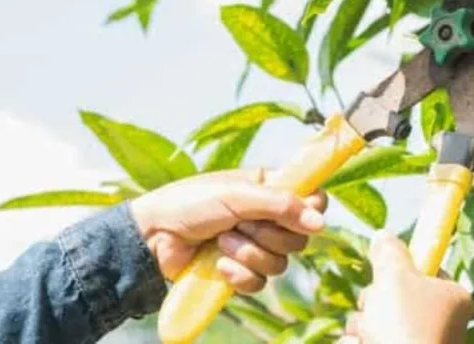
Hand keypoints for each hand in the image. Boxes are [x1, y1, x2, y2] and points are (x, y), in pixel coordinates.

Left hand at [129, 168, 326, 293]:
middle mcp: (267, 219)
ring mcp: (255, 247)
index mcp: (269, 190)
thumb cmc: (190, 204)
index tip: (297, 214)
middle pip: (299, 237)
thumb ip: (281, 206)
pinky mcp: (240, 273)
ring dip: (249, 253)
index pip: (313, 200)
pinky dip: (239, 275)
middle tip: (240, 224)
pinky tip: (219, 265)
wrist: (152, 238)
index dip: (310, 210)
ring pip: (280, 263)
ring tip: (222, 242)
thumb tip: (321, 223)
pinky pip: (259, 282)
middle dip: (268, 235)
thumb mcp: (237, 195)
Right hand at [342, 232, 472, 343]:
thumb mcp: (395, 277)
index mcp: (450, 296)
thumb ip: (388, 253)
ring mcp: (416, 343)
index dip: (398, 269)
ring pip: (373, 321)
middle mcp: (437, 322)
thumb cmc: (407, 330)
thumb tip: (384, 236)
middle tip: (377, 312)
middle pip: (391, 295)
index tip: (386, 274)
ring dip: (361, 327)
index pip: (422, 268)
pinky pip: (365, 342)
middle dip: (372, 303)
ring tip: (367, 338)